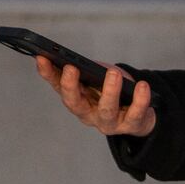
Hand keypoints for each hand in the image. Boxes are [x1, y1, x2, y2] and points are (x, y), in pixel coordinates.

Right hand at [35, 56, 156, 136]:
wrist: (138, 113)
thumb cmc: (110, 90)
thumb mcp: (95, 77)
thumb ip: (83, 70)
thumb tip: (69, 59)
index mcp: (75, 99)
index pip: (56, 86)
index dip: (47, 73)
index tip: (42, 57)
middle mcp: (87, 113)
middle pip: (74, 103)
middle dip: (70, 86)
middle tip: (71, 67)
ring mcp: (108, 122)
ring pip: (106, 110)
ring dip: (109, 91)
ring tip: (113, 73)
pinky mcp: (131, 125)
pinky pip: (135, 114)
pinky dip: (140, 100)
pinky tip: (142, 86)